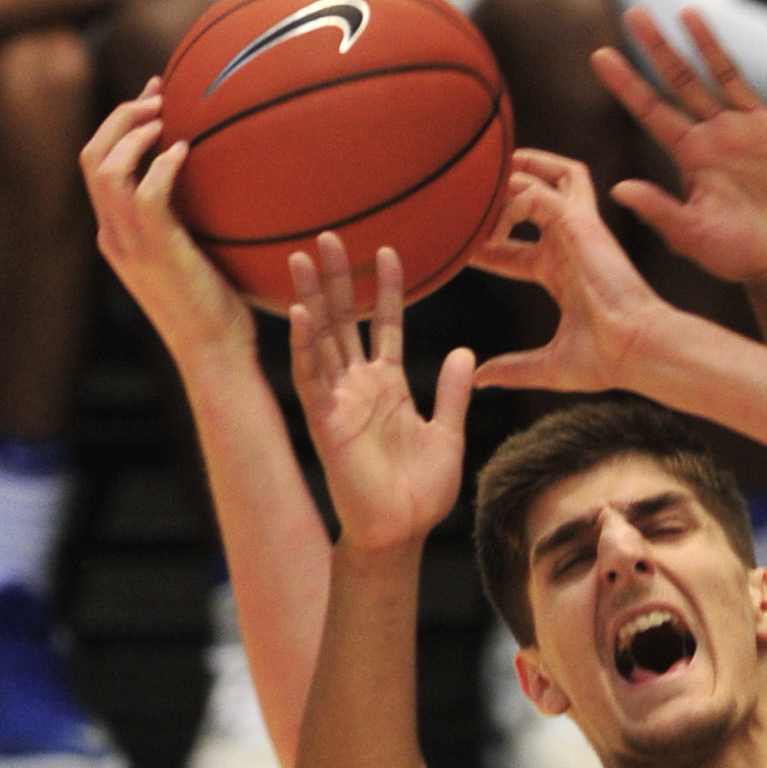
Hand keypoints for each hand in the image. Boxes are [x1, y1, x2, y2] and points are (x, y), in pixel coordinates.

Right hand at [82, 85, 253, 363]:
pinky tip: (186, 150)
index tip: (153, 100)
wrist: (214, 355)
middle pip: (90, 158)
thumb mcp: (195, 259)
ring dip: (132, 132)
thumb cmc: (216, 311)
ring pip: (105, 168)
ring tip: (165, 114)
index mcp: (116, 236)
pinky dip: (161, 165)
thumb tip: (219, 187)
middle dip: (119, 117)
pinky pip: (145, 193)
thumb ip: (191, 224)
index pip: (96, 168)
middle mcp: (113, 236)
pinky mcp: (157, 251)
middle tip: (157, 95)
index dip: (118, 127)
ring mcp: (130, 244)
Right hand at [288, 236, 472, 553]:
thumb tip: (465, 351)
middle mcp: (359, 387)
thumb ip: (451, 392)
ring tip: (304, 257)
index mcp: (388, 387)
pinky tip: (300, 312)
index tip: (389, 250)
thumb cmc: (420, 491)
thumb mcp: (447, 433)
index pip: (387, 326)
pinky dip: (305, 345)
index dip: (388, 290)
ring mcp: (338, 401)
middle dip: (338, 278)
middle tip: (329, 234)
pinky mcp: (324, 421)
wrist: (401, 533)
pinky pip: (311, 377)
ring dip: (313, 298)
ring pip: (322, 339)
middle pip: (346, 321)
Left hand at [471, 150, 667, 392]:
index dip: (485, 244)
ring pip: (547, 177)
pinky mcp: (581, 224)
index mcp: (561, 270)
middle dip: (507, 186)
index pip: (516, 244)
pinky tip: (494, 233)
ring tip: (479, 201)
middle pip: (542, 189)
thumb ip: (513, 368)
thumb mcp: (548, 365)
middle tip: (470, 200)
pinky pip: (538, 193)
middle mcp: (568, 244)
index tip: (458, 254)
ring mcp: (577, 231)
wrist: (637, 351)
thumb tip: (480, 379)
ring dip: (510, 179)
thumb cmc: (606, 359)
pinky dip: (511, 204)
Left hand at [591, 7, 766, 283]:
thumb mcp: (694, 237)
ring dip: (709, 43)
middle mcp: (719, 134)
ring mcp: (757, 128)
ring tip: (687, 12)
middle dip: (659, 48)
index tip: (598, 56)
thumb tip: (617, 189)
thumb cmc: (740, 256)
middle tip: (634, 13)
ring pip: (728, 74)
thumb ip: (659, 211)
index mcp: (692, 155)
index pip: (651, 111)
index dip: (626, 84)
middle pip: (683, 81)